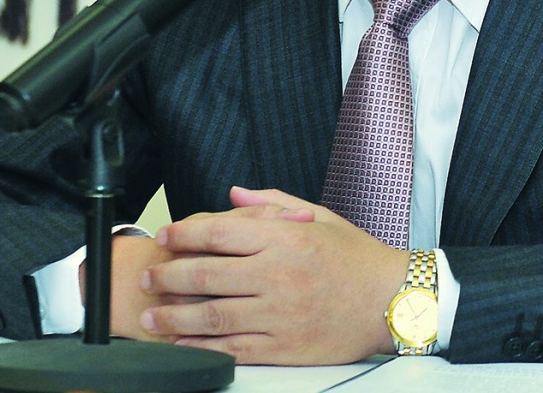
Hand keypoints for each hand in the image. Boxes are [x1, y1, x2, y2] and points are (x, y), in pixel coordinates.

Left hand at [139, 186, 408, 364]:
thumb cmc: (356, 257)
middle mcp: (278, 275)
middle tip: (149, 276)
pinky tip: (184, 345)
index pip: (219, 232)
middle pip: (206, 275)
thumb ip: (272, 203)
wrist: (394, 300)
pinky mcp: (285, 347)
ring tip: (151, 317)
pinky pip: (234, 349)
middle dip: (169, 276)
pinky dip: (203, 348)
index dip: (184, 233)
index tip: (166, 235)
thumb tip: (232, 194)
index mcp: (285, 238)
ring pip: (213, 316)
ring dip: (175, 317)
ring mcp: (280, 314)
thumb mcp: (318, 216)